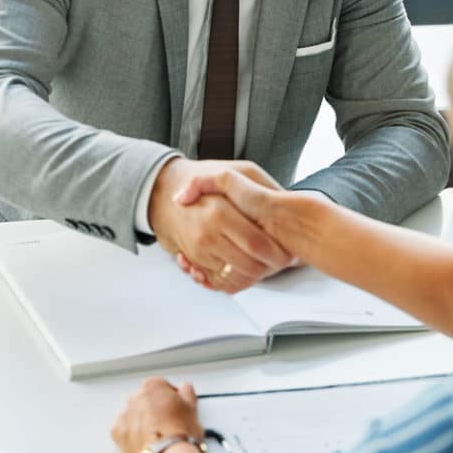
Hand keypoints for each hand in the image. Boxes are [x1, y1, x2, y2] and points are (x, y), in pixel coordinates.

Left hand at [111, 377, 202, 452]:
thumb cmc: (179, 434)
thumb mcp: (192, 408)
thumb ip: (187, 393)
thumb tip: (186, 389)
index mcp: (153, 386)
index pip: (161, 385)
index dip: (170, 397)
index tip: (175, 406)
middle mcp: (136, 398)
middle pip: (144, 400)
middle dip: (153, 409)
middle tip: (167, 424)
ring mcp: (125, 416)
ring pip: (132, 415)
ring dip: (141, 422)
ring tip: (155, 437)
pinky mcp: (118, 435)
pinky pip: (122, 432)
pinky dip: (130, 436)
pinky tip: (143, 444)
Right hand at [148, 158, 292, 292]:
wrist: (161, 188)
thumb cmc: (202, 176)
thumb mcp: (240, 170)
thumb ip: (266, 187)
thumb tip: (291, 205)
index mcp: (220, 213)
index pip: (259, 246)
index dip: (279, 254)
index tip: (289, 252)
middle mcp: (207, 236)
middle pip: (250, 268)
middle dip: (271, 268)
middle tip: (282, 261)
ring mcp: (198, 252)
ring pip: (236, 279)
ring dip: (255, 275)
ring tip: (265, 262)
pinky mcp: (193, 261)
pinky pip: (219, 282)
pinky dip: (235, 279)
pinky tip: (244, 265)